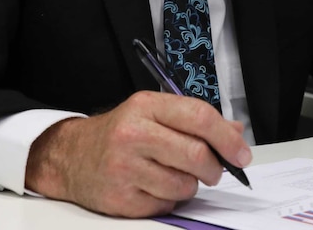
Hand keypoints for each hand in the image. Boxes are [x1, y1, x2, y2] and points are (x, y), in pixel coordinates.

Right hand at [24, 90, 251, 217]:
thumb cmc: (121, 132)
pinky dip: (168, 200)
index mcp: (147, 106)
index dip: (227, 138)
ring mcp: (125, 168)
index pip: (199, 117)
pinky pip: (166, 206)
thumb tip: (236, 133)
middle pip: (196, 155)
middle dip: (215, 168)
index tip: (241, 153)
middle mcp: (134, 134)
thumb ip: (196, 120)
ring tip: (172, 174)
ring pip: (184, 185)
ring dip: (190, 185)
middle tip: (215, 170)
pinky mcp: (120, 199)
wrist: (71, 156)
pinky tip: (153, 186)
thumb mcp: (155, 113)